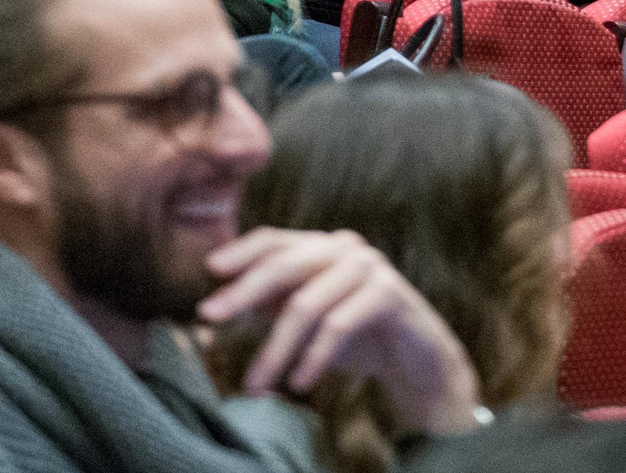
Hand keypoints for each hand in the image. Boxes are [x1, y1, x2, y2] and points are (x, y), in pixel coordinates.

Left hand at [200, 229, 480, 434]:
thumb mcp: (308, 320)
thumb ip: (273, 307)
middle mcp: (345, 247)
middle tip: (209, 317)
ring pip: (306, 303)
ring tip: (256, 385)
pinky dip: (313, 357)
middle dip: (243, 292)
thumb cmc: (356, 337)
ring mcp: (369, 266)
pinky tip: (298, 384)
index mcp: (322, 246)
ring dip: (276, 349)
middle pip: (284, 264)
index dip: (240, 252)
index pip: (273, 240)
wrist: (417, 360)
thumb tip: (222, 307)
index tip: (208, 272)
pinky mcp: (389, 293)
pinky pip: (339, 324)